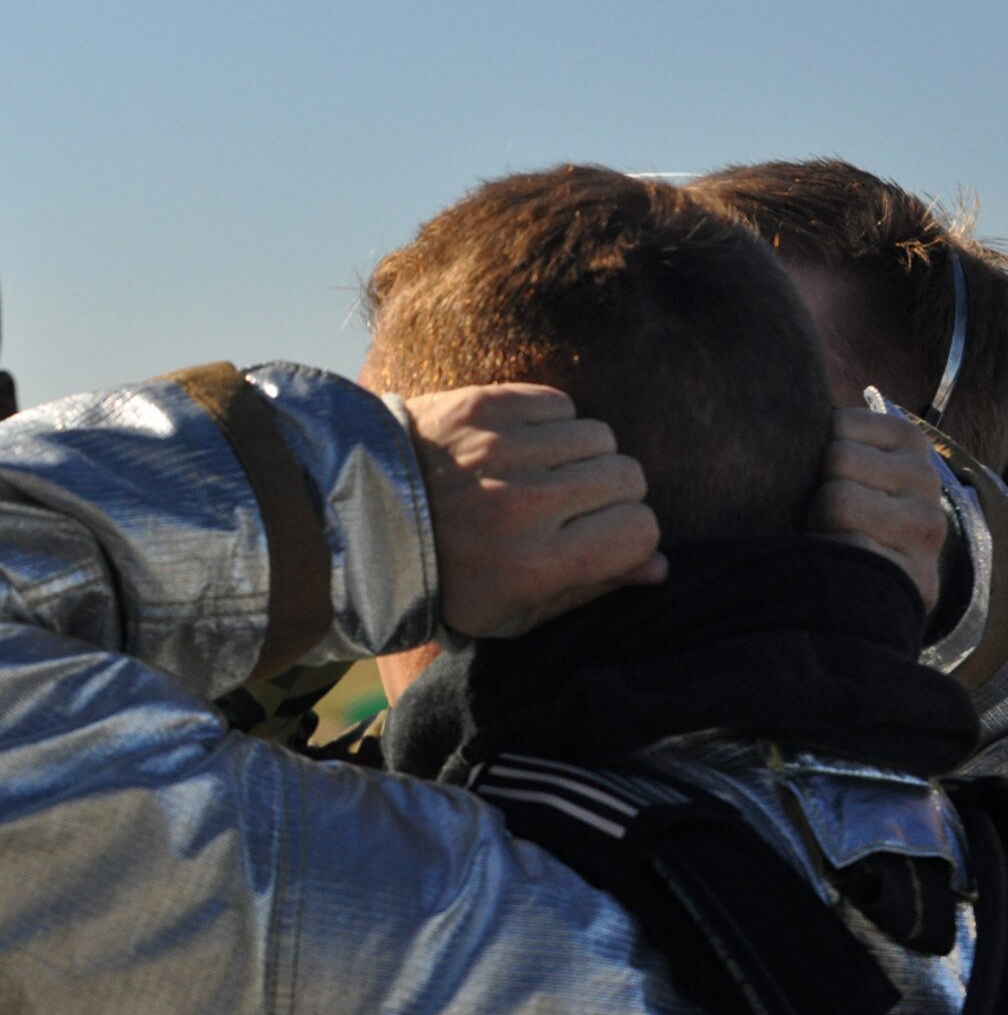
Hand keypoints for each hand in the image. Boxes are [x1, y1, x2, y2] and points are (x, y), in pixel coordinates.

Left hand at [409, 383, 664, 637]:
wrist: (355, 519)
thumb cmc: (442, 577)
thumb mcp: (507, 612)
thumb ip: (587, 590)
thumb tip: (659, 567)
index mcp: (533, 564)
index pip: (639, 531)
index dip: (632, 535)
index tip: (605, 538)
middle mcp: (523, 504)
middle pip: (627, 477)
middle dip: (612, 494)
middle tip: (572, 506)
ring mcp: (501, 449)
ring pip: (598, 435)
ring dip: (581, 455)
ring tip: (543, 474)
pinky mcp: (480, 405)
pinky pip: (558, 402)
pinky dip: (549, 422)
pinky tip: (519, 445)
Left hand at [808, 407, 942, 613]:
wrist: (864, 593)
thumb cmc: (832, 517)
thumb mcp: (833, 464)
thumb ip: (815, 437)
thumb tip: (763, 405)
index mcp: (906, 440)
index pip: (834, 423)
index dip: (808, 455)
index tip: (818, 480)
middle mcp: (926, 478)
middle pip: (836, 458)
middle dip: (813, 492)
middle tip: (820, 519)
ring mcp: (927, 526)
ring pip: (839, 500)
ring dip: (817, 525)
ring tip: (828, 540)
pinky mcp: (919, 574)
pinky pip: (849, 548)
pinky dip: (829, 559)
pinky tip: (835, 568)